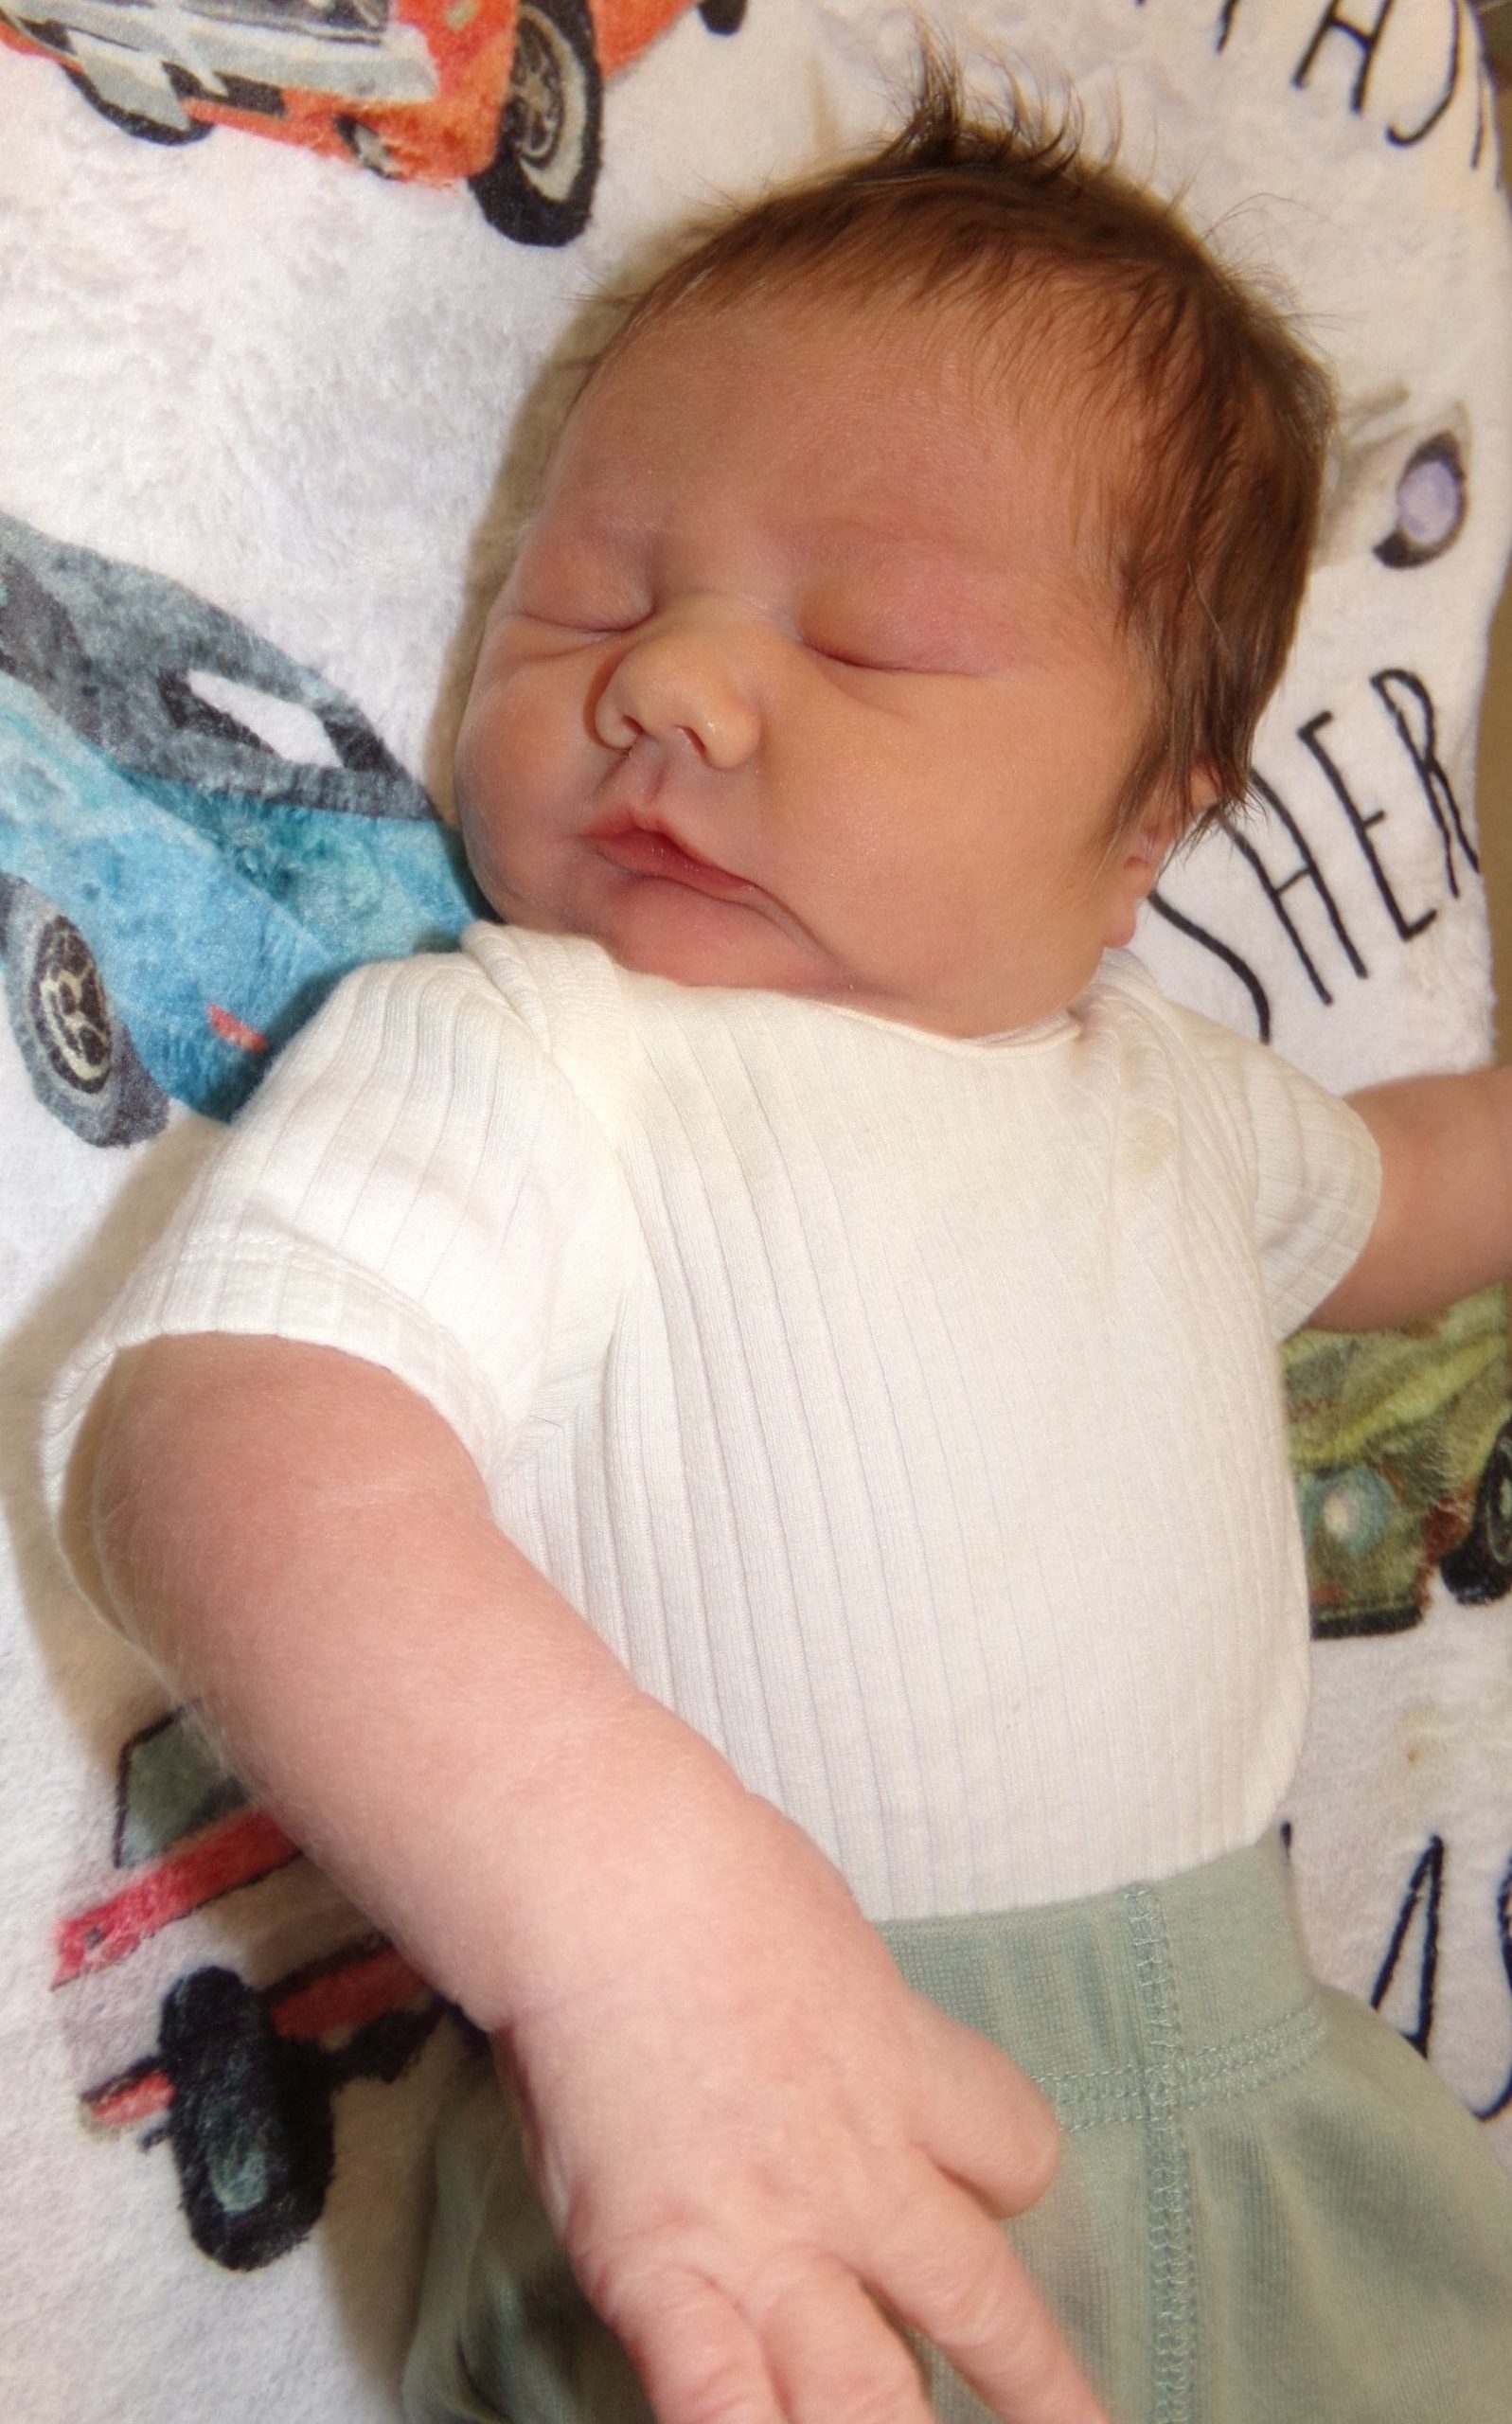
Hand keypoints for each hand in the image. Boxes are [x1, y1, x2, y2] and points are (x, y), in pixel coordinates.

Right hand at [494, 1782, 1107, 2423]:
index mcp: (904, 2067)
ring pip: (868, 2395)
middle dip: (1034, 2381)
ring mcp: (766, 2239)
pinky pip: (721, 2409)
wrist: (612, 1879)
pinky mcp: (665, 2278)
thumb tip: (818, 2002)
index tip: (979, 2188)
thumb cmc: (701, 1864)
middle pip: (980, 2300)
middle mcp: (861, 2175)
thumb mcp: (820, 1921)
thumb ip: (835, 1999)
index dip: (1000, 2176)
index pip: (1013, 2151)